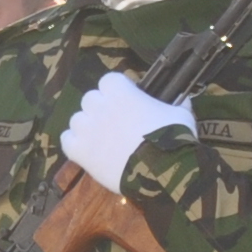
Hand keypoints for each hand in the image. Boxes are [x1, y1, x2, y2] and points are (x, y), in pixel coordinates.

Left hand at [60, 71, 194, 189]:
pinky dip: (75, 144)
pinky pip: (67, 141)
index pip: (109, 80)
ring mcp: (87, 128)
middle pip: (91, 99)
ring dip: (88, 126)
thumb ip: (178, 103)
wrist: (162, 171)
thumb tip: (184, 98)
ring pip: (77, 119)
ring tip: (102, 140)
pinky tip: (87, 151)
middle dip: (101, 108)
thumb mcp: (182, 115)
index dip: (118, 91)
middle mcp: (100, 105)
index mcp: (121, 92)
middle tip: (116, 124)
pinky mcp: (79, 151)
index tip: (129, 102)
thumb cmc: (172, 138)